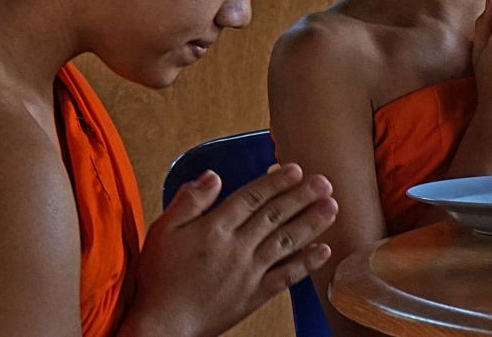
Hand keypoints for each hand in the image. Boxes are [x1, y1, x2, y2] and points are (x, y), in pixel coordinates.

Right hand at [123, 164, 337, 336]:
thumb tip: (213, 176)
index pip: (252, 198)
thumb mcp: (162, 231)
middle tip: (325, 182)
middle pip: (275, 216)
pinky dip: (306, 263)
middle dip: (302, 197)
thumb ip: (189, 201)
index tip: (297, 170)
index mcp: (214, 228)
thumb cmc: (159, 278)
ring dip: (311, 223)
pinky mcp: (254, 295)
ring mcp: (248, 272)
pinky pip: (286, 277)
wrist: (162, 325)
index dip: (276, 182)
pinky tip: (323, 250)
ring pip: (286, 242)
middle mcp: (237, 247)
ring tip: (332, 207)